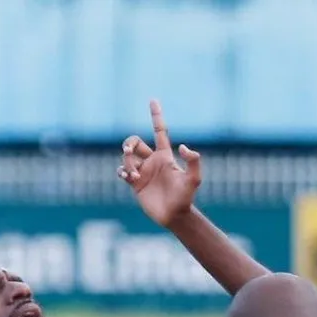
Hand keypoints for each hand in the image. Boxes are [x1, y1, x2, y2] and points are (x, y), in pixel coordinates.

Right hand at [117, 100, 202, 227]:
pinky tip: (128, 178)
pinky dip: (122, 172)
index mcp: (165, 156)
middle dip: (129, 143)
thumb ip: (194, 161)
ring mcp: (143, 172)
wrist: (174, 216)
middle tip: (128, 151)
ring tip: (133, 175)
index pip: (159, 131)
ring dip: (126, 162)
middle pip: (135, 142)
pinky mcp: (135, 184)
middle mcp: (152, 161)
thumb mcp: (194, 179)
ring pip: (127, 157)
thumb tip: (184, 147)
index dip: (156, 116)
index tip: (153, 100)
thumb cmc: (186, 197)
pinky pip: (122, 171)